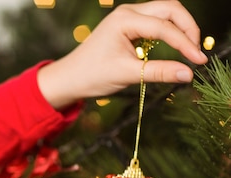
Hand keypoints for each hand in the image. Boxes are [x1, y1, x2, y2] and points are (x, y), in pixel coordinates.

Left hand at [37, 0, 208, 109]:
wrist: (69, 78)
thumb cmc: (91, 75)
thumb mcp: (127, 75)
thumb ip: (159, 72)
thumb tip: (188, 74)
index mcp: (124, 20)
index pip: (164, 27)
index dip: (185, 44)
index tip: (199, 60)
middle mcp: (127, 12)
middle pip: (170, 9)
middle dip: (187, 28)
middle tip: (196, 52)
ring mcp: (128, 17)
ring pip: (165, 13)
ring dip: (180, 28)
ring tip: (189, 50)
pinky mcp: (129, 25)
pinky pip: (156, 22)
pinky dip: (169, 32)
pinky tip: (175, 48)